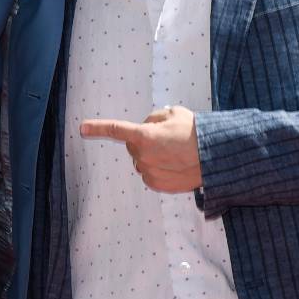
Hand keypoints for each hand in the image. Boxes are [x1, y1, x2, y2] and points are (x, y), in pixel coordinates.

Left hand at [80, 105, 201, 191]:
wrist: (216, 157)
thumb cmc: (195, 132)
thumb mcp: (174, 113)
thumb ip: (154, 118)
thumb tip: (147, 126)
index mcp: (143, 136)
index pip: (116, 129)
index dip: (98, 127)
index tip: (82, 128)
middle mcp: (142, 156)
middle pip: (134, 145)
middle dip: (144, 140)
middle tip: (167, 138)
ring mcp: (148, 172)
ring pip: (142, 160)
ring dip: (152, 155)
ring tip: (175, 152)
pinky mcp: (157, 185)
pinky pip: (149, 173)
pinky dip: (158, 169)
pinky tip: (174, 164)